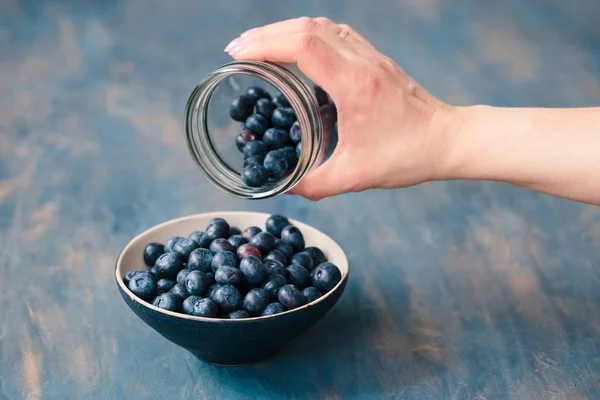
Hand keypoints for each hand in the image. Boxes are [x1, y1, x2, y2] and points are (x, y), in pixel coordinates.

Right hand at [225, 17, 462, 199]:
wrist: (448, 140)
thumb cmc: (407, 156)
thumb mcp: (356, 176)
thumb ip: (316, 184)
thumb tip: (286, 188)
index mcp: (354, 84)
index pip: (303, 45)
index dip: (265, 44)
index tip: (237, 54)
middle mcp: (361, 61)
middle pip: (306, 26)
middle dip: (265, 34)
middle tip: (237, 49)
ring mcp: (370, 56)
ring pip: (321, 24)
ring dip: (286, 29)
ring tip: (260, 45)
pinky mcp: (375, 59)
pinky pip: (336, 33)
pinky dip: (308, 34)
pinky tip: (297, 49)